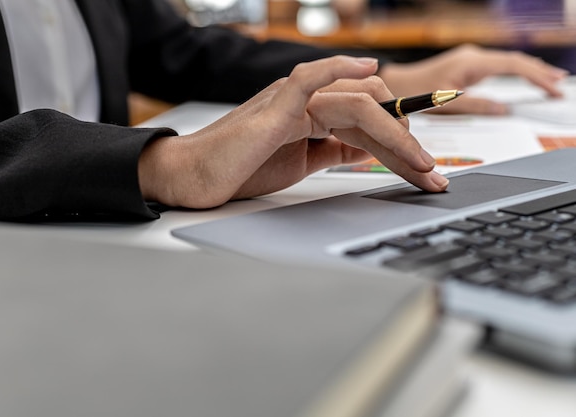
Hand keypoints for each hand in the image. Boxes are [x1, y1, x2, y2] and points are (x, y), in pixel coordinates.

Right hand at [138, 56, 447, 208]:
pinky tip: (370, 71)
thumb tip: (371, 148)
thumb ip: (336, 150)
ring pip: (358, 103)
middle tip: (431, 175)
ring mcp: (293, 99)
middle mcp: (308, 101)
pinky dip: (339, 69)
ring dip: (395, 134)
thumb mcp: (303, 162)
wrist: (197, 178)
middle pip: (373, 111)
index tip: (423, 170)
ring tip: (419, 163)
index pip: (369, 121)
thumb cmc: (240, 169)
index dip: (400, 144)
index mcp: (314, 115)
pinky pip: (310, 77)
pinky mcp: (276, 105)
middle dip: (407, 144)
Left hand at [378, 44, 568, 114]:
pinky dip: (515, 73)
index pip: (513, 65)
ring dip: (530, 71)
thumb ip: (474, 106)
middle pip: (515, 61)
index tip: (552, 88)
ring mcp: (471, 60)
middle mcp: (473, 57)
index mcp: (470, 63)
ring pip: (508, 62)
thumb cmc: (413, 92)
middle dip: (539, 73)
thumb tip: (502, 109)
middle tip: (558, 87)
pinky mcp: (467, 66)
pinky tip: (526, 79)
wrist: (396, 83)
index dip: (536, 76)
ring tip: (550, 82)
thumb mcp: (444, 104)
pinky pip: (498, 67)